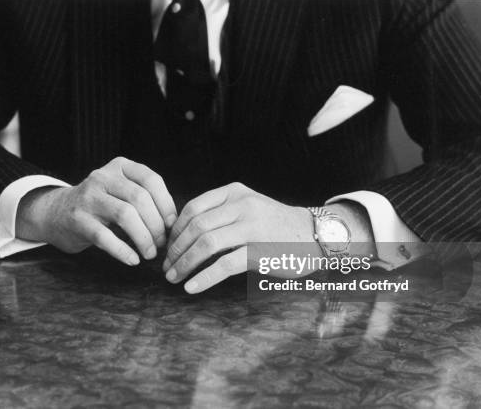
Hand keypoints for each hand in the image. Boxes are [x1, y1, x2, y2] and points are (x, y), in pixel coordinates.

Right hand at [16, 157, 176, 264]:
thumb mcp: (121, 191)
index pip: (151, 179)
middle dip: (156, 225)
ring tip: (150, 254)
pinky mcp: (77, 219)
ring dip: (143, 238)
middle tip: (161, 245)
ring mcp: (88, 197)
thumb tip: (174, 224)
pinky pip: (105, 236)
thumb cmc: (100, 206)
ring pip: (125, 215)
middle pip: (140, 198)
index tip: (172, 225)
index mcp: (120, 167)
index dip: (166, 203)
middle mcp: (103, 177)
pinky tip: (133, 260)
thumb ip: (145, 199)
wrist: (55, 213)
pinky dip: (123, 251)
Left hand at [163, 182, 315, 293]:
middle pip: (196, 226)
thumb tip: (182, 235)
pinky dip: (204, 277)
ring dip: (185, 263)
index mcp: (234, 192)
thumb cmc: (274, 224)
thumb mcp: (247, 206)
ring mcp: (252, 227)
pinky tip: (192, 287)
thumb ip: (219, 213)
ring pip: (206, 243)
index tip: (168, 247)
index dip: (175, 230)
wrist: (314, 234)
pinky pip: (225, 264)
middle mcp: (242, 205)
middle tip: (166, 267)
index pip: (193, 207)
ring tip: (174, 278)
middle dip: (176, 249)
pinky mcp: (261, 250)